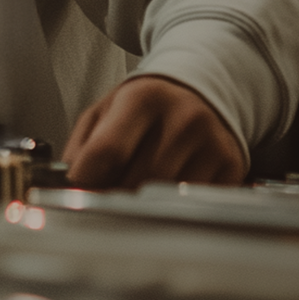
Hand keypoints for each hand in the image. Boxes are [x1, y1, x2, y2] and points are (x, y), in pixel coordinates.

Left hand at [64, 74, 246, 188]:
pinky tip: (166, 191)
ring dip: (142, 205)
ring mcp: (211, 143)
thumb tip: (67, 184)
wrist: (198, 92)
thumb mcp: (106, 110)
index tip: (77, 192)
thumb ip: (82, 145)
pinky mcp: (231, 166)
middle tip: (105, 197)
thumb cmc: (146, 105)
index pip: (108, 149)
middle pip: (136, 180)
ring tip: (135, 190)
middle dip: (114, 195)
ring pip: (165, 198)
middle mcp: (182, 118)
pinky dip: (173, 207)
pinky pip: (193, 204)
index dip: (87, 179)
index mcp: (143, 98)